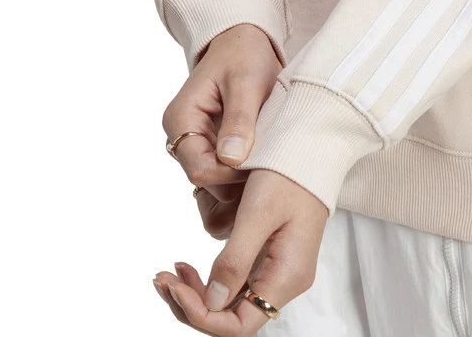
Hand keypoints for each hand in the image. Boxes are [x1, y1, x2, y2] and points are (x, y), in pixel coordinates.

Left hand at [153, 169, 328, 336]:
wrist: (310, 151)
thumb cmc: (289, 174)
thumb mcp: (257, 213)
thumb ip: (235, 259)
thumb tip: (212, 301)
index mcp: (287, 276)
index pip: (239, 325)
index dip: (202, 314)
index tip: (175, 286)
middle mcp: (285, 281)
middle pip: (232, 317)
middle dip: (191, 305)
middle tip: (161, 279)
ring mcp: (277, 271)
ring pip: (229, 302)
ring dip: (195, 294)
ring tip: (168, 273)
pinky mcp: (268, 258)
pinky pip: (234, 283)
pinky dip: (206, 280)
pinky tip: (185, 266)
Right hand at [163, 24, 281, 234]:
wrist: (243, 43)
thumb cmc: (244, 56)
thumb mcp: (247, 82)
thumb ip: (239, 120)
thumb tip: (231, 159)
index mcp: (180, 119)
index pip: (199, 169)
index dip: (231, 175)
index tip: (262, 162)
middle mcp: (180, 136)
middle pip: (205, 181)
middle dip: (238, 179)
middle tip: (272, 165)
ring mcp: (194, 143)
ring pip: (214, 183)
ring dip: (241, 178)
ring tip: (270, 160)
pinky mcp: (209, 147)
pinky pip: (222, 175)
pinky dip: (242, 174)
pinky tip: (263, 161)